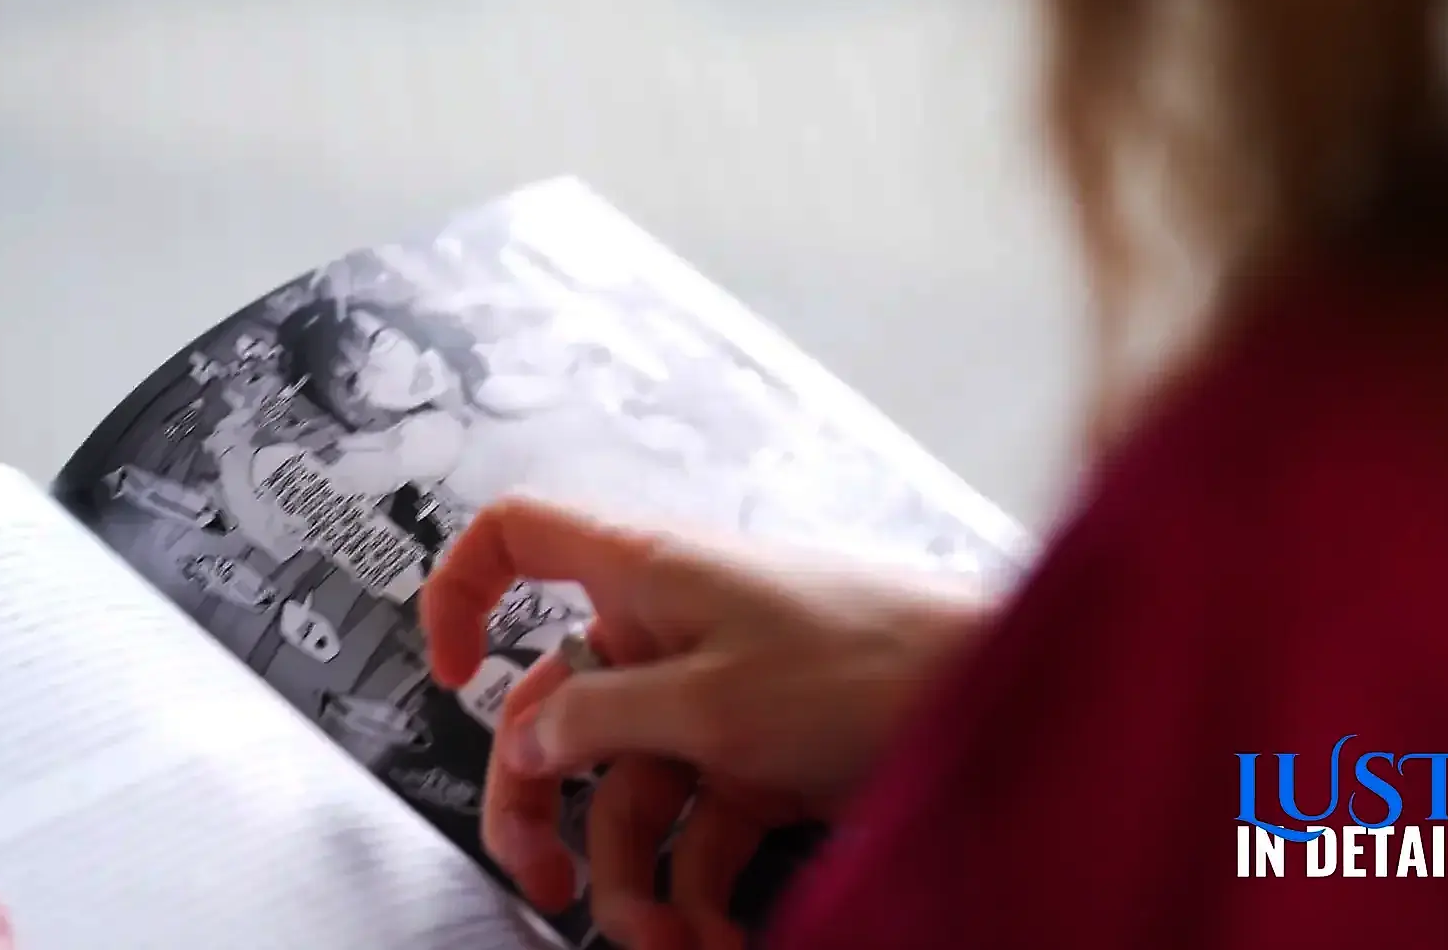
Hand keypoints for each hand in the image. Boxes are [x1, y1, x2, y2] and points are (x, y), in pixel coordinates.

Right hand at [420, 496, 989, 948]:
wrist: (997, 698)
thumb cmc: (869, 660)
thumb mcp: (712, 700)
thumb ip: (601, 719)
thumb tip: (527, 742)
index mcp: (643, 575)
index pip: (518, 537)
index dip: (463, 591)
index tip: (450, 673)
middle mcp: (667, 630)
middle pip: (559, 714)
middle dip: (544, 809)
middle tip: (547, 888)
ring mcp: (713, 697)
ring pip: (630, 790)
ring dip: (637, 878)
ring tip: (670, 942)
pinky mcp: (761, 757)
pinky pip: (698, 825)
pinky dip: (698, 886)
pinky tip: (718, 935)